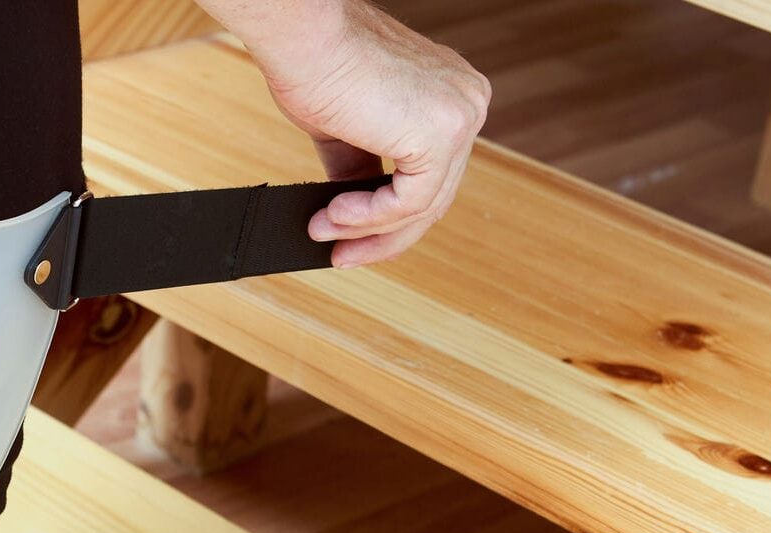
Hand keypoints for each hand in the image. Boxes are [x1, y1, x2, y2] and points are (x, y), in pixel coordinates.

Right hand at [260, 1, 490, 266]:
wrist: (304, 38)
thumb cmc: (316, 64)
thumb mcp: (345, 129)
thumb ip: (360, 169)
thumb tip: (351, 211)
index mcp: (449, 95)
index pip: (431, 174)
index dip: (391, 216)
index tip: (350, 239)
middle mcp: (466, 102)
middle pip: (433, 196)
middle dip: (382, 235)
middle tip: (341, 256)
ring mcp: (461, 116)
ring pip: (422, 206)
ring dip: (368, 230)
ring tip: (324, 231)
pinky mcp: (442, 135)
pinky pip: (410, 203)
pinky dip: (370, 218)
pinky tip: (335, 215)